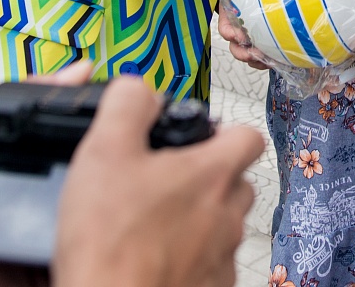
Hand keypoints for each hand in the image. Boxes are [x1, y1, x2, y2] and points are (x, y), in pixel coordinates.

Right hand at [53, 77, 263, 286]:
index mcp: (213, 172)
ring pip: (225, 223)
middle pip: (237, 181)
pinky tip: (157, 254)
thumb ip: (128, 105)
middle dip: (209, 176)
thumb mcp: (105, 151)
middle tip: (167, 180)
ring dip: (200, 217)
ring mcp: (223, 254)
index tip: (199, 137)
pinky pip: (213, 262)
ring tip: (156, 221)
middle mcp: (229, 213)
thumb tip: (140, 88)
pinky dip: (193, 255)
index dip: (225, 132)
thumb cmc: (111, 242)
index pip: (249, 136)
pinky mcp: (212, 286)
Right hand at [215, 0, 269, 71]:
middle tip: (254, 54)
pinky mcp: (263, 44)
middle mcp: (239, 33)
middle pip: (236, 49)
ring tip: (267, 60)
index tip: (239, 36)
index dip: (230, 35)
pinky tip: (277, 59)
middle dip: (244, 54)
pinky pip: (263, 57)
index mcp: (230, 21)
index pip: (226, 31)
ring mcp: (251, 41)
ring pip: (250, 57)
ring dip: (257, 61)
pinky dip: (268, 60)